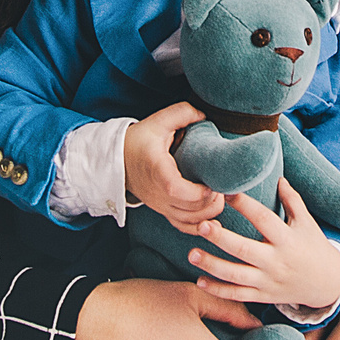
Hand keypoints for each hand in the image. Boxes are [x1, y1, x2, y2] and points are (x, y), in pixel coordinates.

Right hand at [124, 102, 222, 230]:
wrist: (116, 160)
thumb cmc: (137, 141)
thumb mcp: (157, 121)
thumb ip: (181, 113)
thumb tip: (204, 115)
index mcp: (157, 170)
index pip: (177, 190)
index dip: (199, 192)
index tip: (212, 182)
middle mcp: (158, 193)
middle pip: (189, 210)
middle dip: (212, 201)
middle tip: (223, 187)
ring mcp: (160, 204)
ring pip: (188, 221)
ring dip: (208, 213)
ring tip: (218, 197)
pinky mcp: (162, 210)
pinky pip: (182, 226)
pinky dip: (198, 226)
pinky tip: (211, 217)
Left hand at [186, 180, 339, 311]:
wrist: (327, 283)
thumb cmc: (314, 246)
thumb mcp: (306, 222)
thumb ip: (292, 200)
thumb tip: (278, 177)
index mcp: (287, 239)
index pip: (264, 219)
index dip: (245, 205)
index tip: (225, 192)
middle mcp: (276, 261)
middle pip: (244, 250)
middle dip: (221, 238)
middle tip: (201, 225)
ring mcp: (268, 281)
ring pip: (236, 276)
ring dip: (212, 266)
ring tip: (192, 254)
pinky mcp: (263, 296)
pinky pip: (237, 295)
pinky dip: (218, 290)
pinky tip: (199, 281)